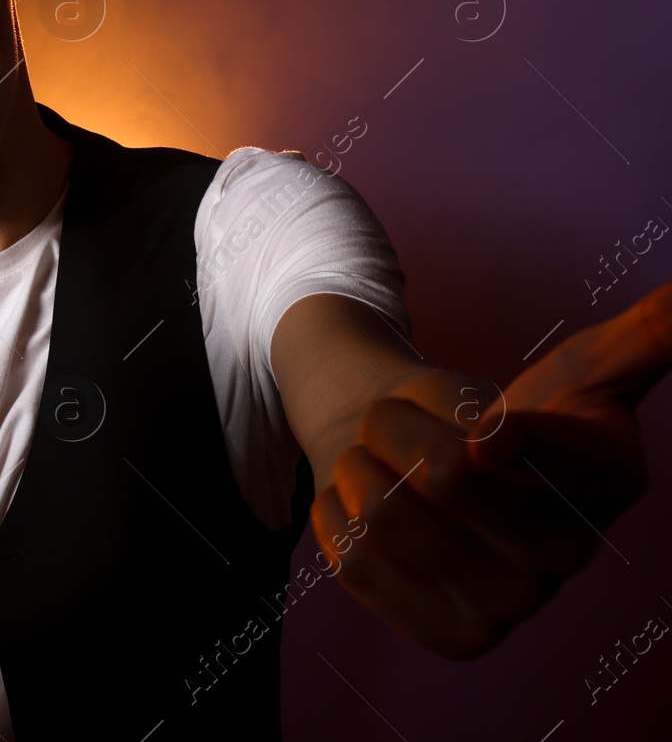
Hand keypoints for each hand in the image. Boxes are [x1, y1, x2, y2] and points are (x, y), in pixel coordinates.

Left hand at [312, 280, 671, 657]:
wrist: (432, 473)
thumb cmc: (504, 417)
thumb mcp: (583, 369)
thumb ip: (642, 338)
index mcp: (607, 477)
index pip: (550, 446)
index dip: (501, 432)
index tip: (481, 430)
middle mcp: (570, 552)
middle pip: (442, 474)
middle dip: (389, 424)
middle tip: (389, 421)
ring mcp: (514, 604)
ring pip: (386, 514)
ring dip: (355, 467)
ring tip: (371, 460)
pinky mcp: (455, 636)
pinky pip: (354, 562)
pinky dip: (333, 514)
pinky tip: (355, 504)